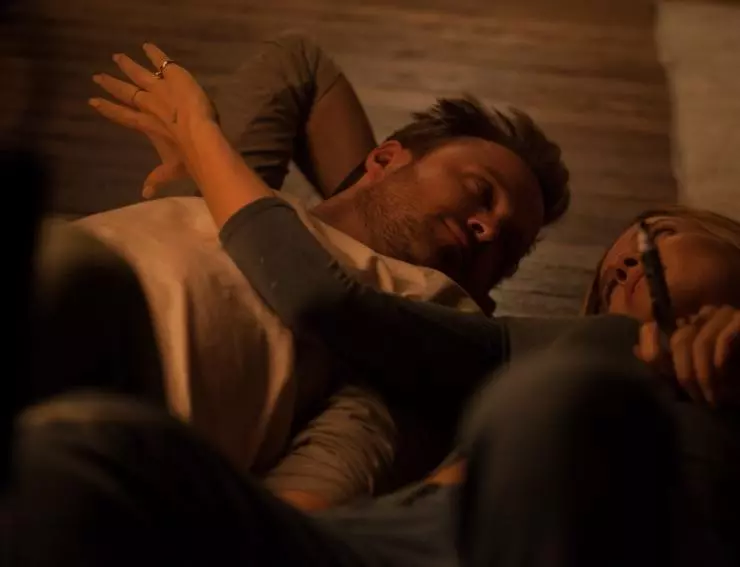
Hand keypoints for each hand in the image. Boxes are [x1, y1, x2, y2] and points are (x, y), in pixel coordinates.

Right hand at [89, 43, 216, 196]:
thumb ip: (158, 179)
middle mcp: (149, 105)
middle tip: (97, 76)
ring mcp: (161, 89)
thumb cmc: (188, 157)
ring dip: (128, 66)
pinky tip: (147, 45)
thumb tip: (145, 195)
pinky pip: (162, 62)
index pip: (124, 116)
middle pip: (127, 93)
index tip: (93, 102)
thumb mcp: (173, 171)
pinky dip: (154, 53)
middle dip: (112, 85)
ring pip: (140, 74)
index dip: (109, 110)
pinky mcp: (175, 77)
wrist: (200, 136)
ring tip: (117, 57)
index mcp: (147, 126)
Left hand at [635, 305, 739, 406]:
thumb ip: (664, 365)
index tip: (670, 381)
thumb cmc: (733, 386)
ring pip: (699, 339)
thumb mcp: (694, 379)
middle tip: (697, 399)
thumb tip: (637, 349)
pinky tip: (724, 379)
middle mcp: (710, 314)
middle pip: (680, 337)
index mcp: (693, 324)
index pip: (660, 328)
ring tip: (712, 397)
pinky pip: (724, 337)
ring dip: (702, 374)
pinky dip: (719, 362)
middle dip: (684, 373)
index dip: (656, 352)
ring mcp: (732, 315)